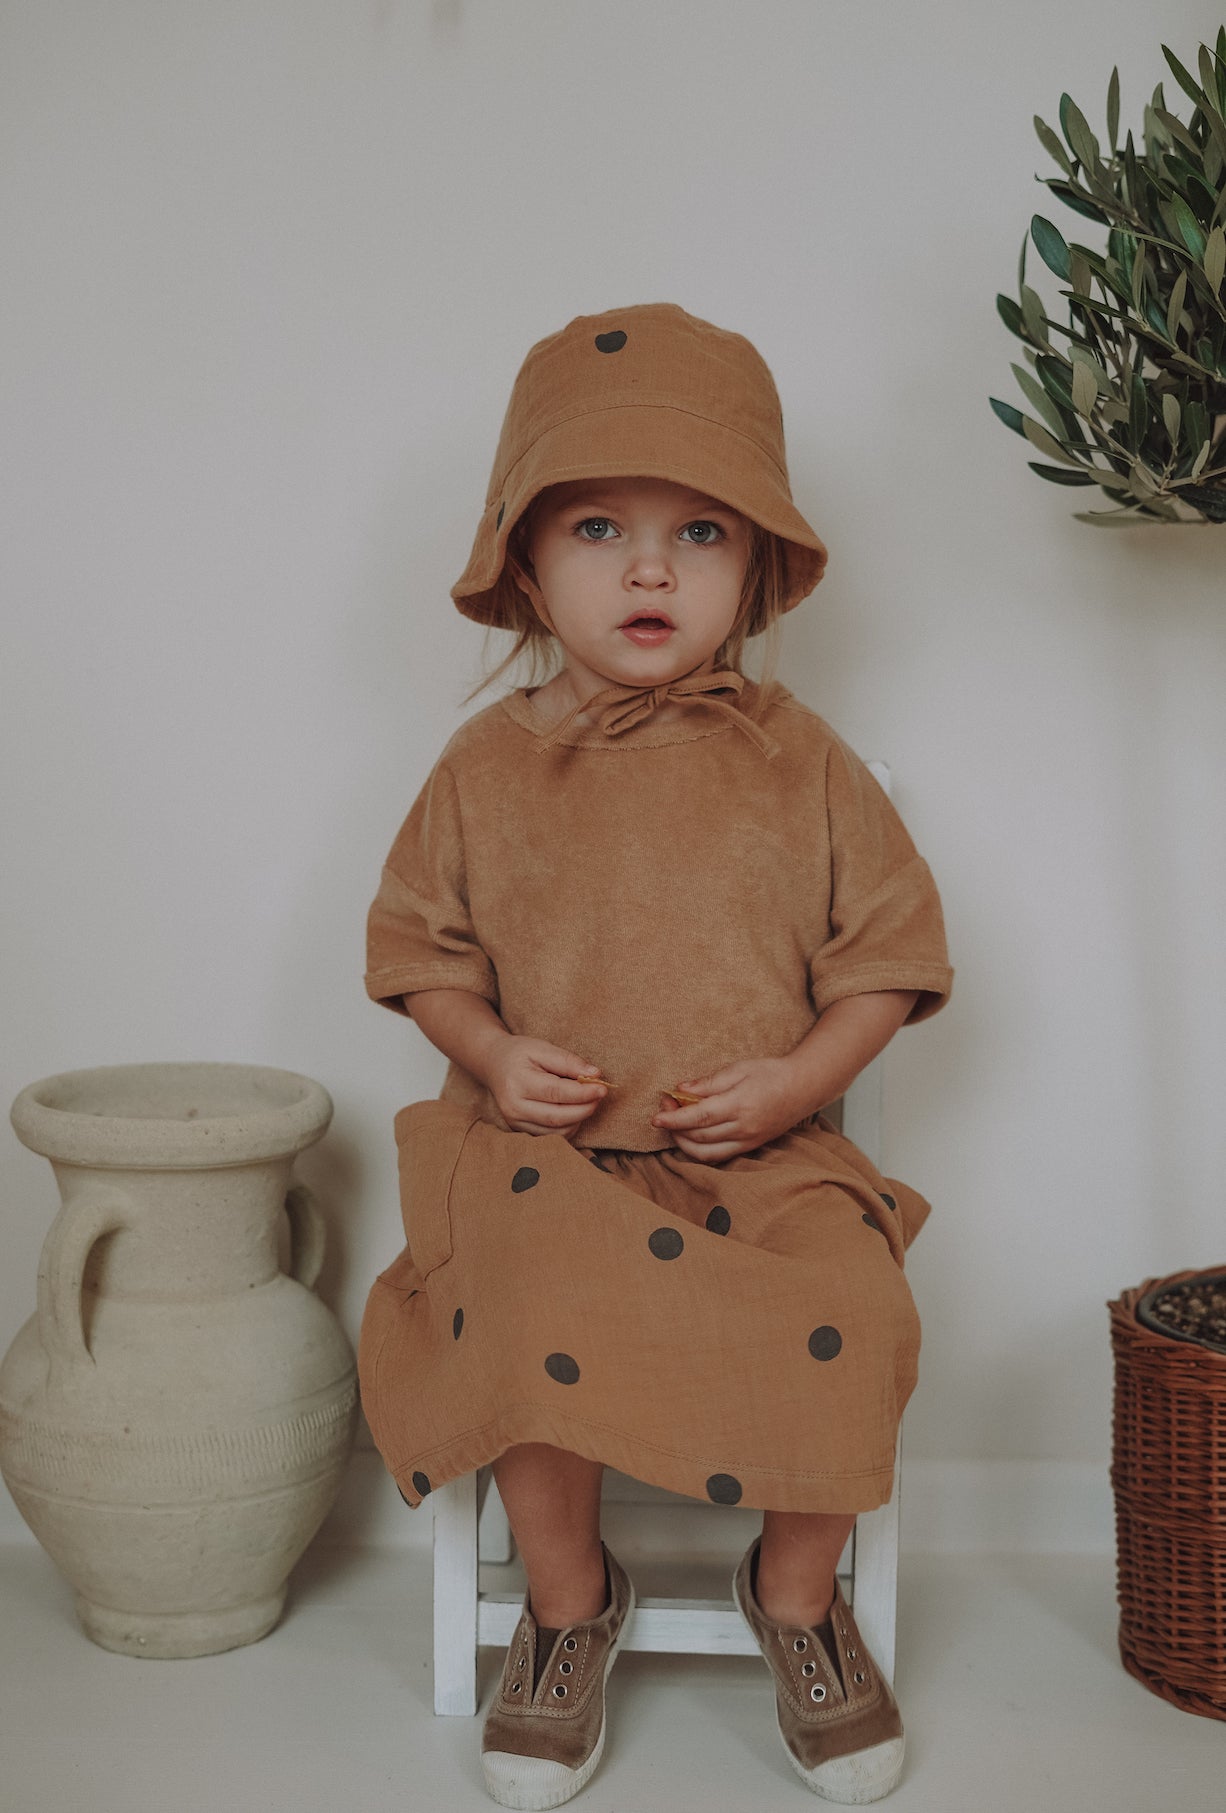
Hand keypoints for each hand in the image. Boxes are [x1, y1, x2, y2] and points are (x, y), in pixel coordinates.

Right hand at [485, 1037, 609, 1137]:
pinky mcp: (520, 1131)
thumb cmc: (520, 1054)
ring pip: (557, 1132)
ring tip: (587, 1101)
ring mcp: (515, 1122)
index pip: (556, 1093)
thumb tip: (596, 1075)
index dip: (582, 1093)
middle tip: (600, 1096)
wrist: (493, 1065)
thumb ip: (569, 1061)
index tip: (602, 1088)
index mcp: (518, 1082)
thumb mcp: (542, 1048)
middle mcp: (514, 1107)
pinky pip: (552, 1136)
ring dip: (579, 1119)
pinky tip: (573, 1111)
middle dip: (585, 1109)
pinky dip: (568, 1126)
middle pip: (557, 1117)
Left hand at [651, 1056, 809, 1160]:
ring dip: (683, 1142)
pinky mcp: (749, 1147)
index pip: (700, 1116)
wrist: (802, 1088)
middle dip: (675, 1126)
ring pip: (705, 1152)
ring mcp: (747, 1141)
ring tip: (674, 1124)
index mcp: (739, 1104)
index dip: (674, 1119)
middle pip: (699, 1136)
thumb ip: (709, 1082)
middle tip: (665, 1108)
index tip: (655, 1117)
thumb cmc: (770, 1073)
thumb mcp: (739, 1068)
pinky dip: (698, 1150)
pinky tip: (689, 1136)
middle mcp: (743, 1128)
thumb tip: (681, 1088)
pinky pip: (717, 1156)